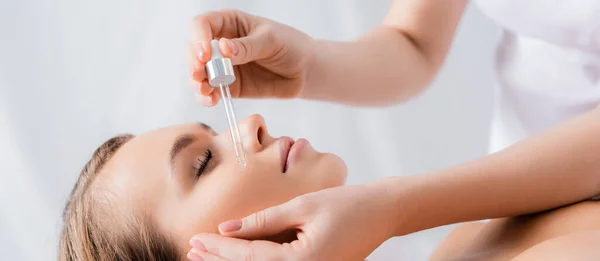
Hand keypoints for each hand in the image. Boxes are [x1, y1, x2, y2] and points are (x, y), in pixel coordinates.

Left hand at [186, 183, 396, 260]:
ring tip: (206, 256)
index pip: (249, 257)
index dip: (220, 249)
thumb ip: (262, 221)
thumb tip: (227, 228)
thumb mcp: (302, 206)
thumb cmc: (348, 204)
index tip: (195, 240)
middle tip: (192, 250)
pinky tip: (239, 255)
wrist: (384, 211)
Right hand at [187, 9, 315, 105]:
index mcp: (229, 23)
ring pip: (199, 73)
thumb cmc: (290, 46)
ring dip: (196, 82)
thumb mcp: (271, 41)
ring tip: (204, 90)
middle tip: (199, 75)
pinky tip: (211, 100)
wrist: (305, 71)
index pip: (202, 25)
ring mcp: (223, 66)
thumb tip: (224, 48)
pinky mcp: (229, 87)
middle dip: (194, 63)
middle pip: (194, 50)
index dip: (198, 38)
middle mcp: (221, 43)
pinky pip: (211, 92)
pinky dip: (206, 97)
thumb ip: (247, 46)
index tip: (205, 54)